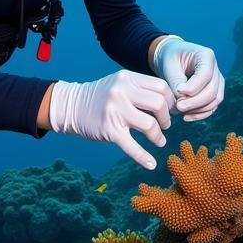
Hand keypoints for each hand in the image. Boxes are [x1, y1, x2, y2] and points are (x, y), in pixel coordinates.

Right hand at [49, 71, 174, 169]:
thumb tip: (170, 103)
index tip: (170, 110)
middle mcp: (121, 92)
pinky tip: (151, 164)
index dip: (170, 101)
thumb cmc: (101, 97)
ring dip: (158, 136)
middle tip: (165, 125)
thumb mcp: (120, 83)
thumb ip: (141, 89)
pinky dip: (143, 157)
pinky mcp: (109, 130)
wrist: (72, 106)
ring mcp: (115, 111)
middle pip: (159, 104)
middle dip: (166, 118)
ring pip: (150, 125)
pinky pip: (131, 146)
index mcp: (127, 78)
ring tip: (159, 140)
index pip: (161, 87)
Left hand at [151, 36, 223, 120]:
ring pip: (214, 101)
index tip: (178, 91)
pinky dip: (199, 114)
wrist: (171, 58)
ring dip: (197, 110)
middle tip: (177, 106)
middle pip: (212, 91)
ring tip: (179, 110)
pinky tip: (185, 117)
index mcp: (206, 56)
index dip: (193, 87)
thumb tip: (182, 100)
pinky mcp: (213, 93)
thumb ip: (176, 81)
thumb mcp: (169, 65)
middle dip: (194, 102)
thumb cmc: (170, 58)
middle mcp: (215, 69)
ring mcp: (217, 82)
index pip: (205, 75)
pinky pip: (211, 107)